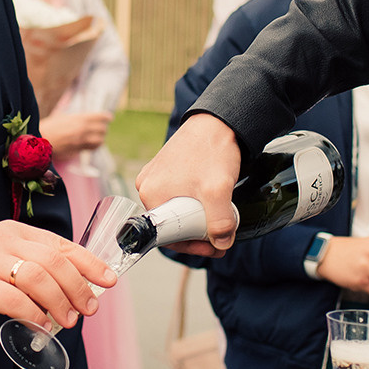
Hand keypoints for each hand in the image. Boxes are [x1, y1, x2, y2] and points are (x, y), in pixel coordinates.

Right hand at [0, 220, 111, 329]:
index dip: (89, 263)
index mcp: (16, 232)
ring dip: (59, 303)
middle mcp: (5, 241)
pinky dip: (33, 314)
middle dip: (78, 287)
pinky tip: (41, 325)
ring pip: (39, 279)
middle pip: (54, 262)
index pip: (61, 244)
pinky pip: (15, 300)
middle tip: (88, 309)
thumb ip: (34, 266)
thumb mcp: (4, 258)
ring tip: (68, 320)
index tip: (109, 280)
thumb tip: (75, 289)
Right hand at [43, 111, 111, 156]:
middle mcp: (82, 130)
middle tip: (101, 128)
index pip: (100, 117)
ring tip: (96, 138)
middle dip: (102, 129)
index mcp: (79, 118)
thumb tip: (86, 120)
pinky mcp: (76, 151)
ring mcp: (80, 142)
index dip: (106, 117)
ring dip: (99, 139)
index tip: (109, 118)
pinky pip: (88, 149)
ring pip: (99, 141)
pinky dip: (90, 146)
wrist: (37, 140)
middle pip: (102, 130)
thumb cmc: (48, 127)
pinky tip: (87, 145)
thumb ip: (76, 119)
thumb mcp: (63, 117)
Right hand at [135, 112, 240, 255]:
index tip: (215, 247)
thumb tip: (221, 244)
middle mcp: (147, 186)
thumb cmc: (212, 151)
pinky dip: (195, 204)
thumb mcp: (218, 190)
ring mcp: (156, 177)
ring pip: (176, 211)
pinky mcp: (167, 170)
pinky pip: (178, 197)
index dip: (192, 246)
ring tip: (220, 221)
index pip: (167, 236)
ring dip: (197, 220)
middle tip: (221, 238)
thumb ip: (220, 222)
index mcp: (150, 194)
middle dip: (197, 234)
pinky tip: (212, 204)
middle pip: (171, 225)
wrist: (218, 121)